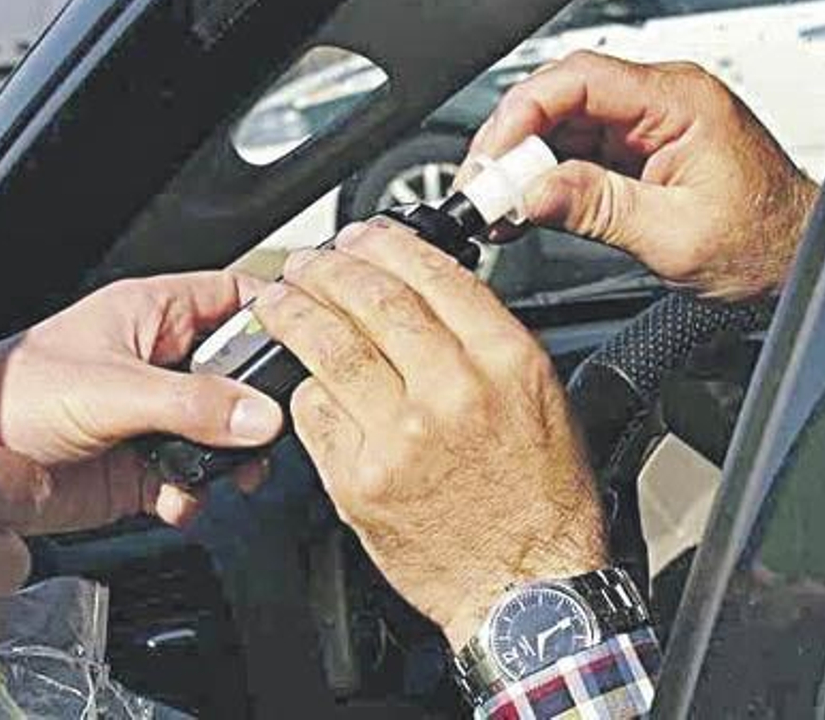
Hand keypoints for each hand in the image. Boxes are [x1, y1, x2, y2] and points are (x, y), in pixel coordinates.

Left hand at [0, 272, 284, 532]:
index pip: (235, 297)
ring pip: (221, 433)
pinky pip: (190, 479)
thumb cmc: (8, 394)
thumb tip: (259, 415)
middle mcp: (158, 361)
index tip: (308, 342)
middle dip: (257, 409)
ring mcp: (149, 416)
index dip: (274, 315)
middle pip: (238, 375)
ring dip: (229, 460)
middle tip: (267, 433)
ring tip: (228, 475)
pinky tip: (178, 500)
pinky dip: (194, 495)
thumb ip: (192, 404)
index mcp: (153, 313)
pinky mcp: (137, 467)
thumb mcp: (113, 390)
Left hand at [253, 221, 607, 645]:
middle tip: (310, 261)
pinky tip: (301, 378)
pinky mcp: (361, 480)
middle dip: (328, 268)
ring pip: (329, 348)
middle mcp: (453, 390)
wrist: (526, 589)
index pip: (432, 274)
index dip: (385, 244)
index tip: (365, 237)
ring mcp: (401, 435)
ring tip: (280, 299)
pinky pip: (315, 414)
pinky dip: (303, 389)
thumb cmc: (542, 501)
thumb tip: (432, 292)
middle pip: (372, 299)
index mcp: (507, 361)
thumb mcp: (544, 398)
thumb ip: (489, 341)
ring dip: (294, 312)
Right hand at [463, 51, 819, 298]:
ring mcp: (648, 125)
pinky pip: (578, 151)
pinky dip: (545, 178)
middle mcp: (662, 101)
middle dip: (513, 141)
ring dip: (525, 163)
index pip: (580, 78)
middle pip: (562, 97)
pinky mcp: (638, 152)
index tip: (493, 157)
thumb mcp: (674, 235)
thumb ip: (598, 208)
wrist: (798, 259)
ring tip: (496, 205)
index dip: (523, 112)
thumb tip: (533, 193)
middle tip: (483, 188)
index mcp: (680, 101)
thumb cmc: (765, 242)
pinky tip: (524, 206)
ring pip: (564, 125)